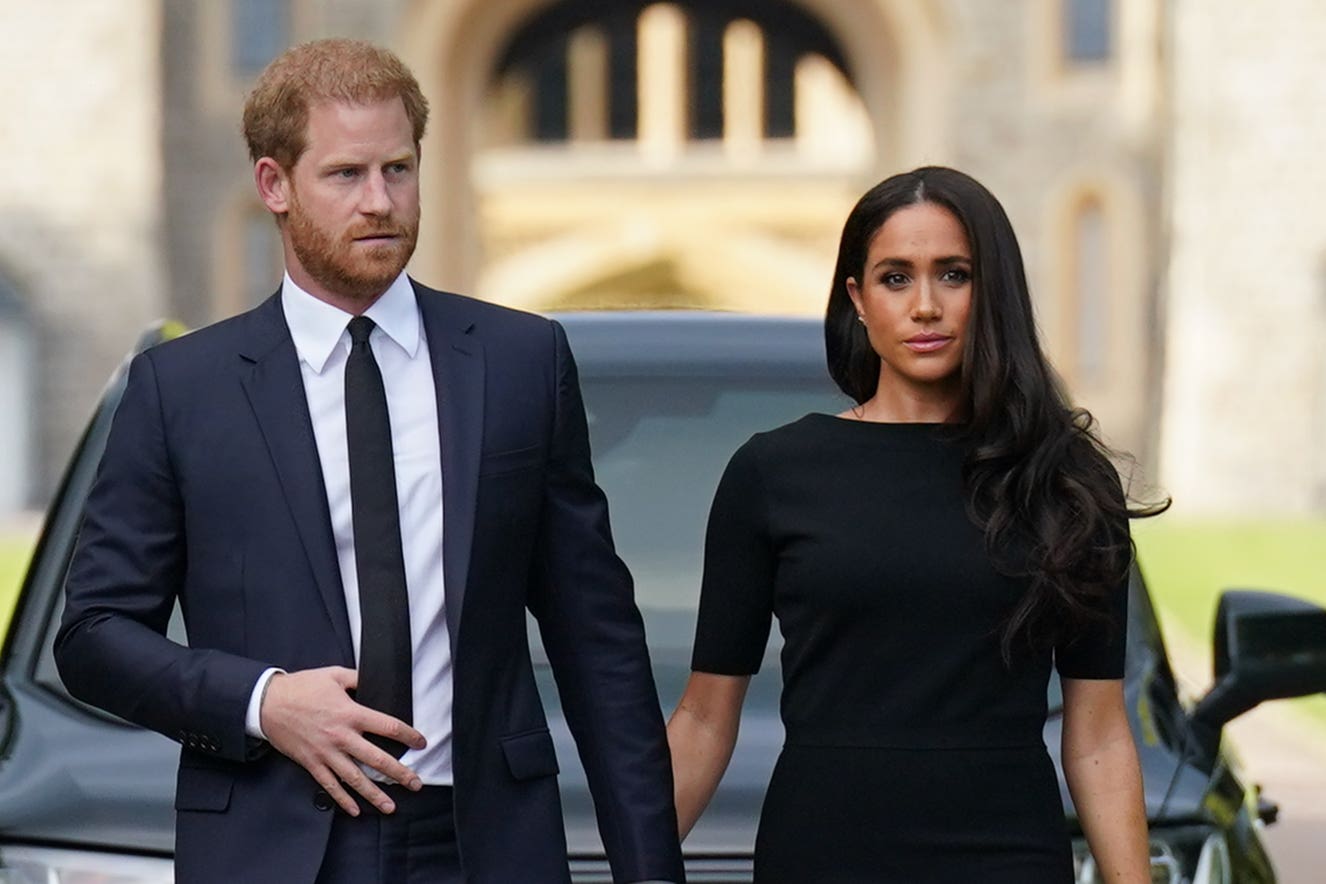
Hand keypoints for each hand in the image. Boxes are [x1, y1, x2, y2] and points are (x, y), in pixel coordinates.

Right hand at [260, 666, 425, 815]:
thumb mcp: (334, 675)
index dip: (408, 736)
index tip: (421, 742)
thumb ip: (358, 678)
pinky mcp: (312, 763)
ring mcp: (326, 753)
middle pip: (376, 759)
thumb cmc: (301, 688)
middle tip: (416, 783)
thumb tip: (376, 678)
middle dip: (399, 773)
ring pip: (355, 778)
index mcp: (350, 713)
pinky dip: (343, 800)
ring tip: (391, 806)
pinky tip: (355, 810)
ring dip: (374, 794)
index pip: (388, 727)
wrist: (267, 703)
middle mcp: (341, 737)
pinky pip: (330, 786)